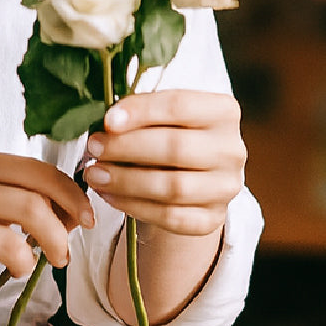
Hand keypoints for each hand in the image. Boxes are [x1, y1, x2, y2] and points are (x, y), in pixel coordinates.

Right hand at [0, 149, 93, 309]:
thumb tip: (69, 212)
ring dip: (28, 263)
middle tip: (62, 256)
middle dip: (59, 236)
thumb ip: (5, 196)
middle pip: (30, 205)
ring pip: (9, 244)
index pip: (34, 171)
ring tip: (22, 270)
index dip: (70, 196)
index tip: (85, 220)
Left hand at [81, 90, 246, 235]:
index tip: (107, 120)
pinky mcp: (212, 219)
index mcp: (223, 112)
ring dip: (125, 181)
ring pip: (173, 187)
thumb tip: (108, 122)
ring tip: (94, 174)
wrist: (192, 179)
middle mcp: (231, 149)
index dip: (141, 112)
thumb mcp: (161, 117)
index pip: (180, 105)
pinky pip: (170, 217)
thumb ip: (141, 114)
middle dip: (127, 148)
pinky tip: (108, 196)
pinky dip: (134, 207)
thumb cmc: (169, 138)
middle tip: (94, 148)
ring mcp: (225, 188)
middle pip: (176, 148)